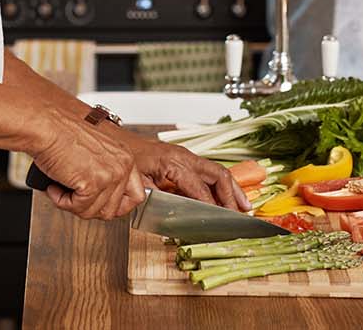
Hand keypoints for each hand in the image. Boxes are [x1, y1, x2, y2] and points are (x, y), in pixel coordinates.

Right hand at [30, 114, 145, 220]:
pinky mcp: (92, 184)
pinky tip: (55, 186)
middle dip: (89, 207)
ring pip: (94, 211)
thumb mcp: (93, 146)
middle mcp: (122, 165)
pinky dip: (61, 201)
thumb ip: (103, 168)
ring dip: (73, 204)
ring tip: (61, 187)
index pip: (135, 195)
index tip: (100, 203)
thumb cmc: (61, 128)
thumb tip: (99, 191)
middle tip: (74, 197)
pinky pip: (78, 208)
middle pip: (113, 208)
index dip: (115, 205)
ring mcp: (109, 175)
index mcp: (124, 155)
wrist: (45, 123)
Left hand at [116, 134, 249, 210]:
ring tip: (244, 205)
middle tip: (241, 214)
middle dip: (231, 195)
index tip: (219, 220)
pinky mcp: (186, 159)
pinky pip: (209, 172)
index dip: (210, 205)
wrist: (118, 142)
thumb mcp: (137, 182)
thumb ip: (156, 198)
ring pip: (217, 171)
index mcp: (172, 162)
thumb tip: (174, 212)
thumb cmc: (126, 160)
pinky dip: (221, 185)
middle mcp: (184, 157)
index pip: (199, 187)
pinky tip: (227, 197)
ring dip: (232, 189)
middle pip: (217, 174)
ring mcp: (187, 156)